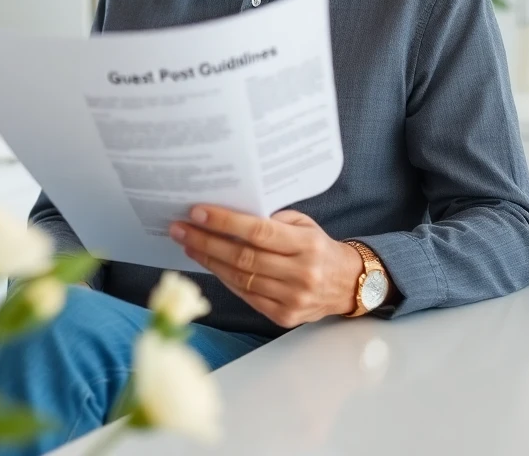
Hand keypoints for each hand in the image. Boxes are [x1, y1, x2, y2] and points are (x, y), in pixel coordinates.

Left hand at [169, 205, 363, 327]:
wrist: (348, 284)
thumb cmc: (319, 248)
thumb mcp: (304, 224)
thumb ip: (273, 220)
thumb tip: (230, 213)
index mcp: (307, 244)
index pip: (259, 231)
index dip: (226, 222)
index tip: (198, 212)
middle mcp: (301, 273)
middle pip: (244, 256)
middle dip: (207, 241)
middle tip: (180, 228)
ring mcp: (292, 298)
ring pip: (240, 278)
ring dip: (209, 260)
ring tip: (188, 244)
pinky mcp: (284, 316)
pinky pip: (246, 295)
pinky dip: (224, 279)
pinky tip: (209, 264)